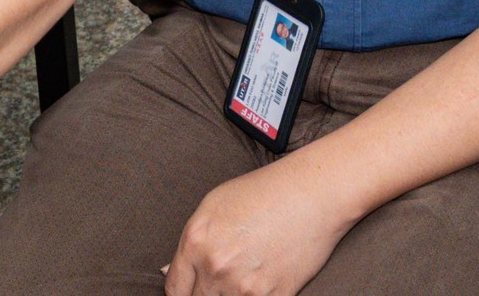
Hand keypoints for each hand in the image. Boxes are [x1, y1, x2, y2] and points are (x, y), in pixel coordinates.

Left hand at [165, 164, 355, 295]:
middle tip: (219, 281)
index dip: (180, 292)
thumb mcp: (212, 207)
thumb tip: (168, 272)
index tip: (190, 290)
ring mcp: (247, 286)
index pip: (175, 289)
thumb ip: (189, 244)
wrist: (310, 194)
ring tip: (241, 276)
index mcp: (196, 242)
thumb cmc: (261, 193)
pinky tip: (259, 283)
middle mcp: (217, 267)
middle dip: (203, 295)